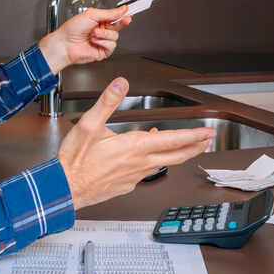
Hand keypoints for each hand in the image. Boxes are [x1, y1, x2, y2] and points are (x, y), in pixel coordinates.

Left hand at [39, 6, 131, 74]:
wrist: (65, 43)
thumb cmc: (72, 29)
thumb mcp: (91, 15)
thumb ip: (108, 13)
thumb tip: (121, 10)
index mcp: (99, 20)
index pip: (114, 16)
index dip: (122, 14)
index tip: (128, 11)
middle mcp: (102, 31)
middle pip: (118, 26)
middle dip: (122, 22)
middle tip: (127, 19)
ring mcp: (102, 41)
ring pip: (115, 36)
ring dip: (105, 34)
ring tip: (95, 33)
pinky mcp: (103, 51)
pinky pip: (111, 46)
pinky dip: (104, 42)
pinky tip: (95, 40)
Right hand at [57, 77, 214, 208]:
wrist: (65, 189)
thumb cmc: (76, 160)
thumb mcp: (89, 125)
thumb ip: (107, 102)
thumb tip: (121, 84)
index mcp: (134, 146)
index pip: (172, 140)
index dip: (193, 135)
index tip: (207, 132)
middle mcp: (139, 163)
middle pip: (177, 156)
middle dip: (195, 147)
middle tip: (208, 140)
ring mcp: (135, 176)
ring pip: (164, 164)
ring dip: (178, 154)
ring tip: (185, 146)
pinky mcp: (127, 184)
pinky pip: (148, 172)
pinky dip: (157, 162)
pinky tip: (150, 157)